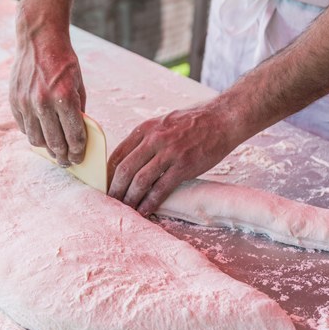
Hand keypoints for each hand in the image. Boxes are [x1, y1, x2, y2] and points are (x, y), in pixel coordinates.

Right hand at [9, 18, 86, 166]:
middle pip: (55, 143)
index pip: (74, 136)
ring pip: (37, 140)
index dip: (78, 152)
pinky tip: (42, 134)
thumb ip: (79, 111)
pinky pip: (24, 127)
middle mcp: (44, 102)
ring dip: (47, 149)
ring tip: (55, 151)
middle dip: (64, 157)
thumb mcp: (79, 86)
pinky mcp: (14, 101)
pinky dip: (34, 134)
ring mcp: (26, 102)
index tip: (79, 158)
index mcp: (65, 98)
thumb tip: (78, 136)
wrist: (39, 40)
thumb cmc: (64, 63)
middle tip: (68, 162)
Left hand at [107, 105, 237, 216]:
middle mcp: (154, 139)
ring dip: (130, 199)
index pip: (117, 154)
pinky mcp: (184, 165)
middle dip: (115, 190)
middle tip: (111, 202)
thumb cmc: (194, 122)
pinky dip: (150, 202)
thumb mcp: (164, 123)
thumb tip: (132, 159)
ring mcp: (169, 152)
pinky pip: (161, 188)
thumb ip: (148, 138)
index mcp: (145, 129)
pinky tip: (145, 210)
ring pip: (140, 180)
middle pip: (125, 169)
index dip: (108, 174)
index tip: (106, 187)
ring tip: (126, 209)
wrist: (223, 119)